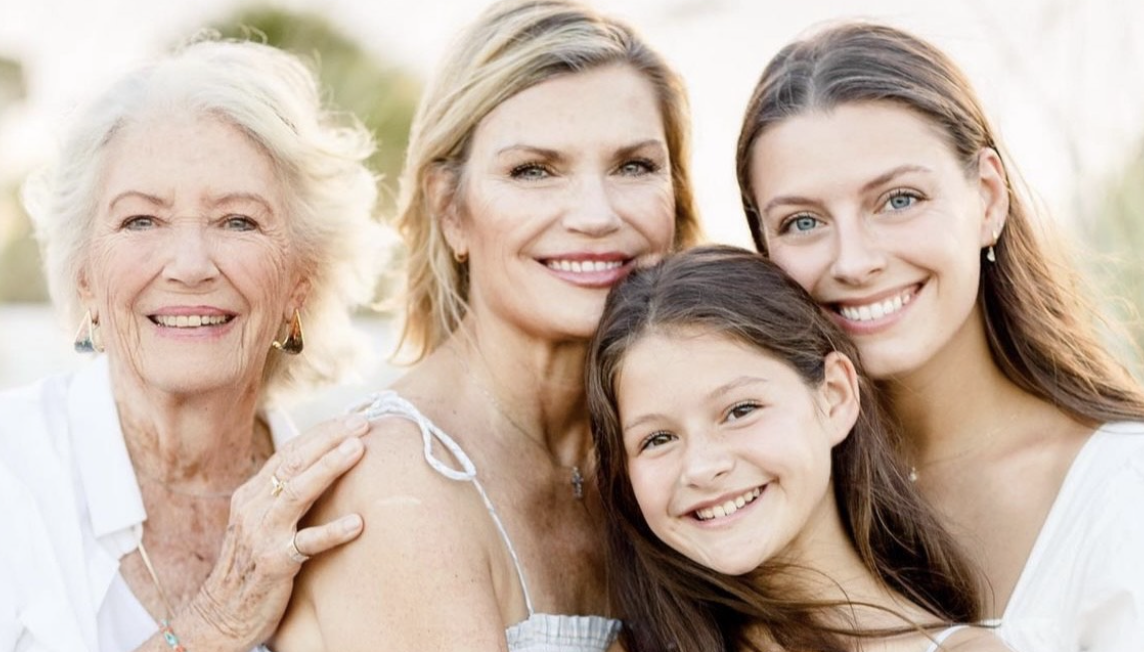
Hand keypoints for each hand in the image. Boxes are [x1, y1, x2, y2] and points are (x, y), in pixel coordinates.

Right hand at [181, 414, 368, 649]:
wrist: (220, 616)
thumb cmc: (250, 567)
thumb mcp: (260, 523)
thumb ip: (283, 498)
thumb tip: (319, 470)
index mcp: (251, 495)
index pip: (288, 453)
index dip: (321, 433)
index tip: (351, 419)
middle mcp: (254, 508)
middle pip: (293, 463)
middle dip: (329, 439)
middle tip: (362, 423)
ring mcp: (262, 534)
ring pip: (297, 493)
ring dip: (329, 468)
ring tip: (358, 450)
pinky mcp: (273, 563)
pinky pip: (306, 544)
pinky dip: (332, 532)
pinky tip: (357, 523)